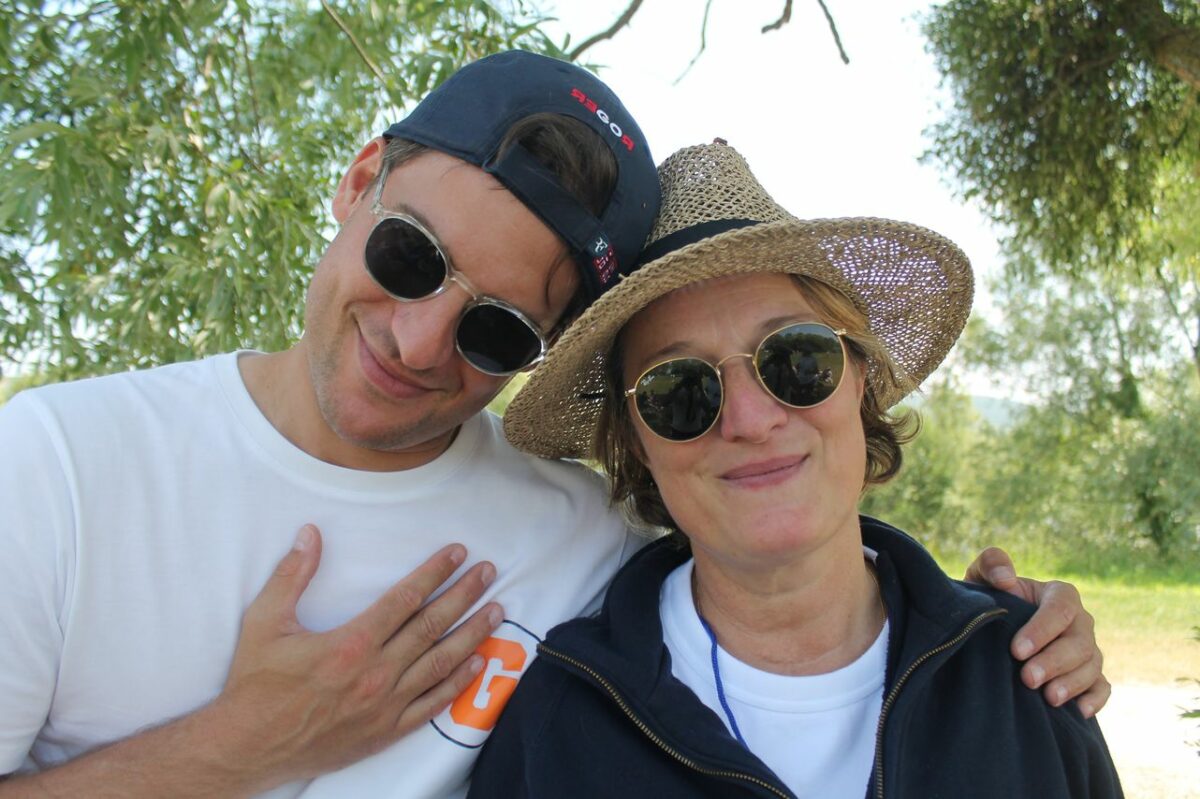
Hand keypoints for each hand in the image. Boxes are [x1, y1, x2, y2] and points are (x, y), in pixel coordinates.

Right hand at [207, 524, 502, 789]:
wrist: (249, 747)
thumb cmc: (255, 684)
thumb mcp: (264, 622)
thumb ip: (291, 575)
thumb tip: (310, 533)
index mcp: (350, 644)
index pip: (406, 598)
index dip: (435, 572)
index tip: (458, 552)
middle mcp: (375, 674)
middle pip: (432, 626)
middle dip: (465, 594)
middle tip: (489, 572)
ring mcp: (385, 706)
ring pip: (441, 663)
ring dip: (473, 634)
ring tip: (497, 610)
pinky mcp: (386, 732)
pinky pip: (432, 705)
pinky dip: (457, 682)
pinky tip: (476, 662)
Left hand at [964, 547, 1108, 718]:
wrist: (991, 629)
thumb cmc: (989, 600)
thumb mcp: (983, 577)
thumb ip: (992, 565)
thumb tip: (1006, 578)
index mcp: (1060, 595)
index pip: (1060, 609)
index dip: (1041, 630)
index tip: (1016, 650)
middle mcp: (1080, 621)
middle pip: (1079, 642)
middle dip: (1054, 662)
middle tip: (1028, 679)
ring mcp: (1088, 649)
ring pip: (1091, 665)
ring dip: (1072, 683)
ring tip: (1049, 698)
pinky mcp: (1089, 674)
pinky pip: (1102, 686)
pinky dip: (1096, 698)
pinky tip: (1080, 711)